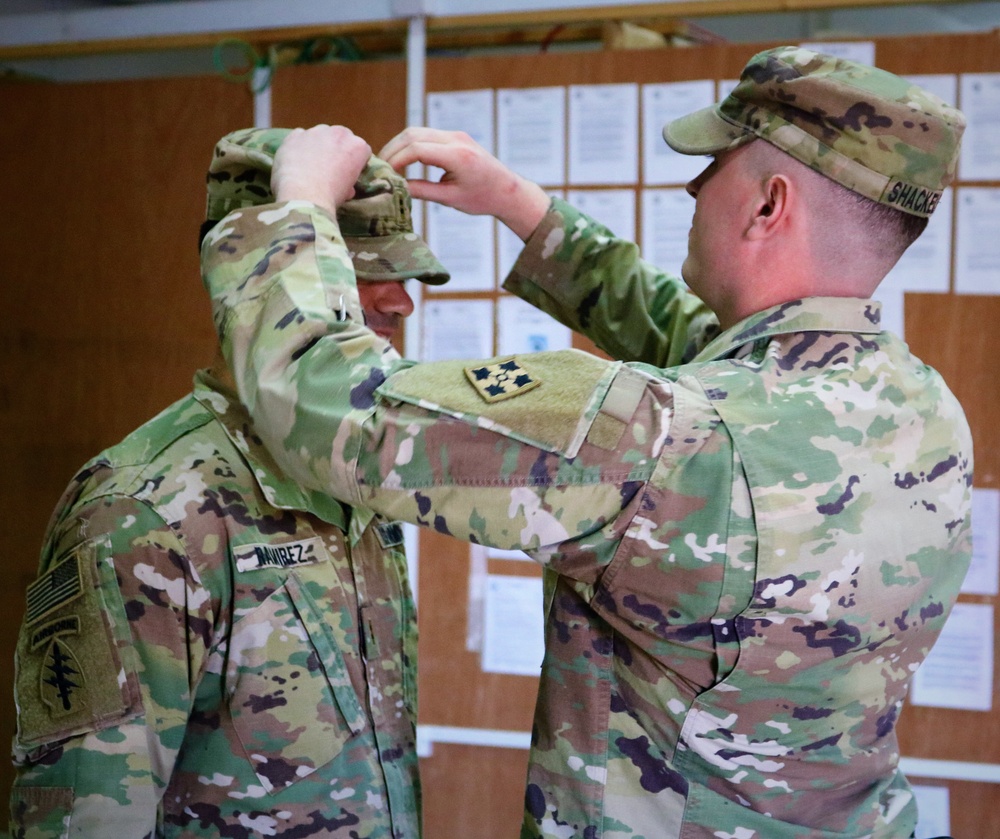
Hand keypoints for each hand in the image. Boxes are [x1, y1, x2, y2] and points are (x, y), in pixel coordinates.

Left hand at [272, 125, 371, 213]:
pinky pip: (300, 136)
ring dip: (318, 144)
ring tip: (310, 163)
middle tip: (330, 165)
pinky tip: (296, 160)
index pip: (362, 149)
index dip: (355, 161)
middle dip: (337, 148)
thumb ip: (349, 181)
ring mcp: (315, 132)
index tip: (349, 171)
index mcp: (357, 147)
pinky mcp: (295, 135)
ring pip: (320, 134)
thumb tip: (346, 187)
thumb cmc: (331, 196)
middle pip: (341, 136)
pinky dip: (299, 145)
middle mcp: (339, 133)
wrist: (304, 196)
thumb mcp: (348, 192)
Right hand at [379, 127, 549, 240]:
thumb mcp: (451, 199)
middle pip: (413, 134)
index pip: (416, 149)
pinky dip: (411, 144)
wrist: (507, 190)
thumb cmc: (482, 198)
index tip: (385, 174)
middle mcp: (456, 140)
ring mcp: (456, 135)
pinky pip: (426, 135)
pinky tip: (403, 160)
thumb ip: (422, 191)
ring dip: (400, 145)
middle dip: (393, 149)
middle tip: (380, 167)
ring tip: (388, 164)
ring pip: (417, 131)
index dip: (396, 160)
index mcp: (457, 156)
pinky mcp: (455, 137)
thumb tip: (397, 187)